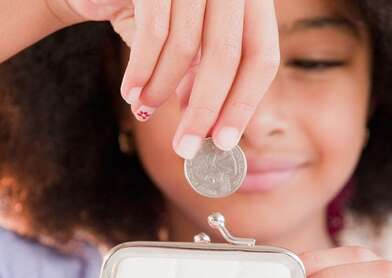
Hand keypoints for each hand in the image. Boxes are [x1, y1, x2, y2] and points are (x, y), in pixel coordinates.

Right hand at [52, 0, 280, 158]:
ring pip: (186, 47)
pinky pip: (153, 32)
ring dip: (162, 89)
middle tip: (185, 148)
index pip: (261, 56)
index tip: (223, 143)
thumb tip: (211, 133)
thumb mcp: (189, 45)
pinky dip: (141, 69)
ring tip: (143, 110)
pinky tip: (130, 92)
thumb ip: (203, 79)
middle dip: (204, 110)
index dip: (243, 103)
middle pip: (227, 56)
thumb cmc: (152, 14)